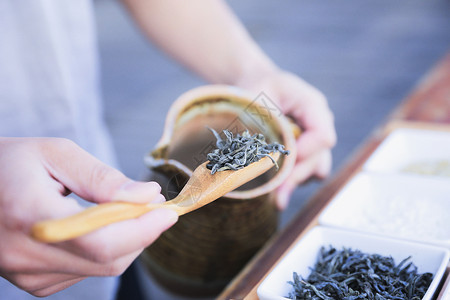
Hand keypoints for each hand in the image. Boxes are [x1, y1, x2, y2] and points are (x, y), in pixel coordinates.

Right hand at [0, 138, 177, 296]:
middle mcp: (25, 255)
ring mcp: (27, 274)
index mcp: (30, 217)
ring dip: (128, 241)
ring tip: (129, 210)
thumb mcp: (55, 154)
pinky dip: (107, 251)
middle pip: (107, 260)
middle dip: (142, 234)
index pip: (101, 241)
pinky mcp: (33, 282)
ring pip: (102, 268)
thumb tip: (146, 196)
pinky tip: (103, 227)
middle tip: (155, 206)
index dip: (143, 229)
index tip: (168, 211)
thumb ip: (101, 178)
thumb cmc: (11, 163)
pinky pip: (87, 272)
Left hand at [237, 70, 336, 208]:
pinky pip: (308, 172)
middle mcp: (319, 123)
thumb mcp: (257, 95)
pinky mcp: (307, 150)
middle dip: (296, 177)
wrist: (257, 83)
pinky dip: (293, 180)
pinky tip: (275, 186)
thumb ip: (266, 122)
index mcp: (313, 105)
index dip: (304, 153)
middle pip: (320, 159)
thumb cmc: (257, 86)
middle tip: (276, 197)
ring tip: (276, 196)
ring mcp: (314, 139)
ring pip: (317, 170)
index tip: (279, 160)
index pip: (322, 136)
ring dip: (296, 181)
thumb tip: (267, 155)